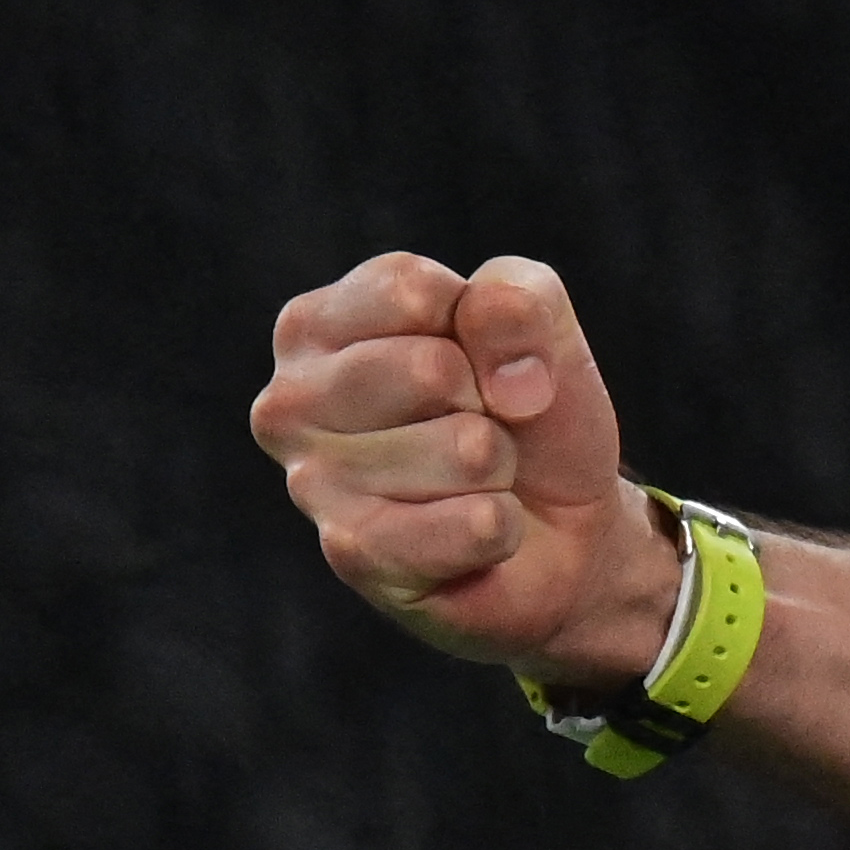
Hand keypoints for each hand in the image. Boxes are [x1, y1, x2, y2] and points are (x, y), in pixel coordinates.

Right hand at [253, 251, 673, 679]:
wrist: (558, 526)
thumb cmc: (523, 410)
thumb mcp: (540, 324)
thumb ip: (520, 299)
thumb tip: (500, 358)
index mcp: (315, 326)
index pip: (411, 291)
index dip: (481, 325)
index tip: (477, 356)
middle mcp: (290, 403)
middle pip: (431, 369)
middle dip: (490, 399)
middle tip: (480, 424)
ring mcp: (313, 485)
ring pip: (467, 448)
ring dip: (498, 465)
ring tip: (473, 478)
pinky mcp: (357, 557)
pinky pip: (477, 523)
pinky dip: (502, 525)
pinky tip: (473, 532)